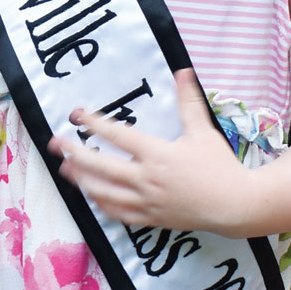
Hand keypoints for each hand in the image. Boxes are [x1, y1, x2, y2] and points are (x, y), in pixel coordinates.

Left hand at [51, 69, 247, 233]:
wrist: (235, 205)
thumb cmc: (220, 166)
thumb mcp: (203, 131)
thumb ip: (189, 102)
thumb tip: (183, 71)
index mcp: (158, 155)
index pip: (118, 136)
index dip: (94, 123)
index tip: (76, 114)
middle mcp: (147, 179)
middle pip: (101, 166)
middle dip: (75, 153)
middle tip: (55, 144)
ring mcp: (147, 202)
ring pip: (104, 192)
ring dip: (81, 180)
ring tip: (65, 169)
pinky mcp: (151, 218)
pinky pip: (119, 214)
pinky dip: (101, 204)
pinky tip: (91, 195)